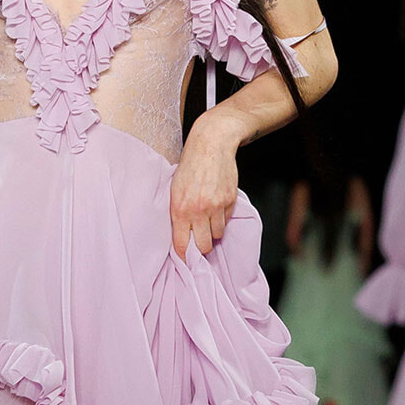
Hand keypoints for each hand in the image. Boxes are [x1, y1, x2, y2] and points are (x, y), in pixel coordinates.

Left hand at [170, 118, 238, 258]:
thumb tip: (181, 236)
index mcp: (180, 209)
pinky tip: (216, 206)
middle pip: (204, 246)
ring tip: (207, 219)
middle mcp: (198, 210)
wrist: (211, 145)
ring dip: (213, 231)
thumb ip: (178, 213)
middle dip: (202, 247)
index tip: (186, 260)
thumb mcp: (174, 190)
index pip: (182, 245)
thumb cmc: (189, 167)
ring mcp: (216, 206)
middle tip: (200, 241)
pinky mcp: (230, 200)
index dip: (185, 256)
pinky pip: (227, 221)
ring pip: (217, 235)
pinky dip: (222, 218)